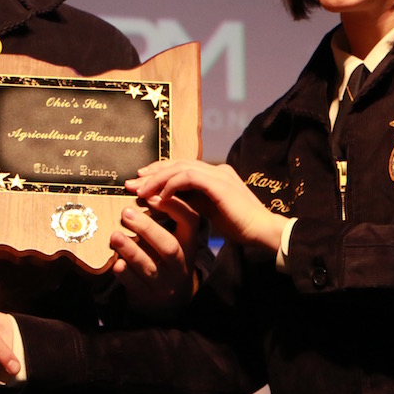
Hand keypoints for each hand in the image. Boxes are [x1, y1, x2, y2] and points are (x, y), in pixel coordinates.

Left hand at [110, 198, 199, 317]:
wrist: (172, 302)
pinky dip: (126, 275)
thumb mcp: (176, 241)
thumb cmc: (168, 261)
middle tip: (126, 213)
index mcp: (188, 245)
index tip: (152, 195)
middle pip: (169, 247)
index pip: (190, 222)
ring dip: (131, 250)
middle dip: (147, 228)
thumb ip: (162, 219)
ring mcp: (165, 284)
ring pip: (149, 267)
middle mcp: (180, 265)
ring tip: (115, 236)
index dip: (175, 207)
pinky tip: (117, 264)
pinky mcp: (148, 297)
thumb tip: (139, 189)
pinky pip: (136, 286)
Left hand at [126, 160, 288, 251]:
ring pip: (180, 167)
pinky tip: (161, 196)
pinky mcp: (218, 183)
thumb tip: (166, 199)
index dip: (159, 172)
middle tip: (132, 182)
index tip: (141, 181)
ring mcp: (218, 173)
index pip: (181, 166)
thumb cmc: (239, 225)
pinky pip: (188, 178)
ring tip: (141, 190)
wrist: (261, 231)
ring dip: (157, 178)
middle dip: (152, 172)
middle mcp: (216, 169)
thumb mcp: (209, 211)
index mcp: (215, 174)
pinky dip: (172, 185)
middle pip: (177, 163)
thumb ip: (192, 201)